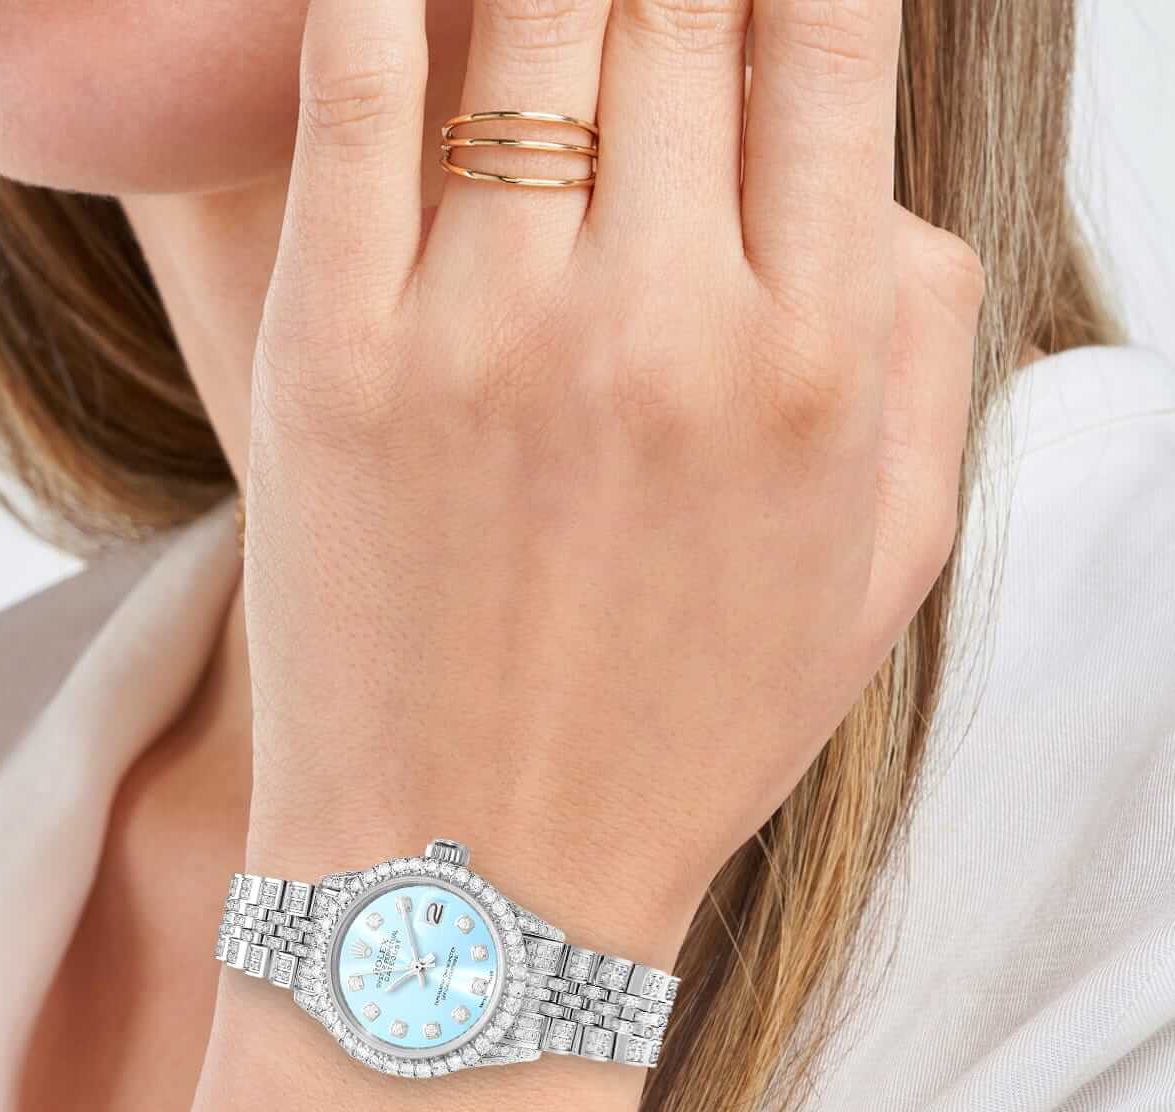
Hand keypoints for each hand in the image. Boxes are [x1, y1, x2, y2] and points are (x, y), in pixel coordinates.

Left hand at [242, 0, 981, 957]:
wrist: (473, 883)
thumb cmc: (679, 734)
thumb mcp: (873, 575)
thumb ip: (920, 356)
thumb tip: (879, 175)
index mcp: (814, 367)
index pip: (827, 37)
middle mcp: (663, 328)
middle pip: (677, 2)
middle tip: (639, 7)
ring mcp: (486, 337)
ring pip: (524, 21)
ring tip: (544, 9)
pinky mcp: (331, 364)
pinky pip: (353, 97)